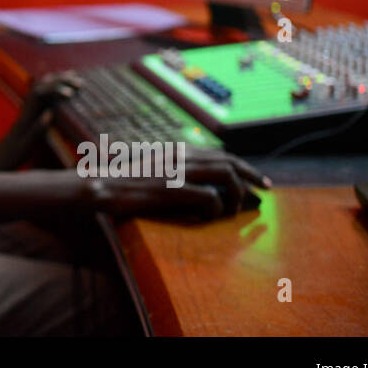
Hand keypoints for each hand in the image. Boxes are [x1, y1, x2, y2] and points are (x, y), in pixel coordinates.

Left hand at [0, 71, 83, 169]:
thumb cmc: (12, 155)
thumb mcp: (26, 145)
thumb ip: (37, 129)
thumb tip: (50, 113)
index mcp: (27, 114)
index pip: (41, 93)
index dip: (56, 89)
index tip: (71, 93)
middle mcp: (27, 109)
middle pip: (42, 85)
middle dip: (60, 80)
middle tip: (79, 81)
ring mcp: (27, 111)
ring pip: (42, 88)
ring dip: (57, 82)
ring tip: (73, 78)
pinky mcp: (29, 115)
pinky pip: (42, 96)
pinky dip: (53, 90)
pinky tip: (62, 93)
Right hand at [91, 149, 270, 220]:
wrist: (100, 183)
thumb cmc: (122, 179)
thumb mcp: (151, 166)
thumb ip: (172, 167)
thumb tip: (196, 179)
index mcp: (178, 150)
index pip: (220, 153)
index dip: (242, 165)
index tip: (256, 177)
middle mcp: (182, 156)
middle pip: (230, 161)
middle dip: (252, 175)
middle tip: (266, 188)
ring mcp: (179, 171)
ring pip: (226, 176)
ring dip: (237, 194)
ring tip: (237, 209)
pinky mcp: (174, 189)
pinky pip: (210, 199)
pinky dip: (216, 209)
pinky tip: (212, 217)